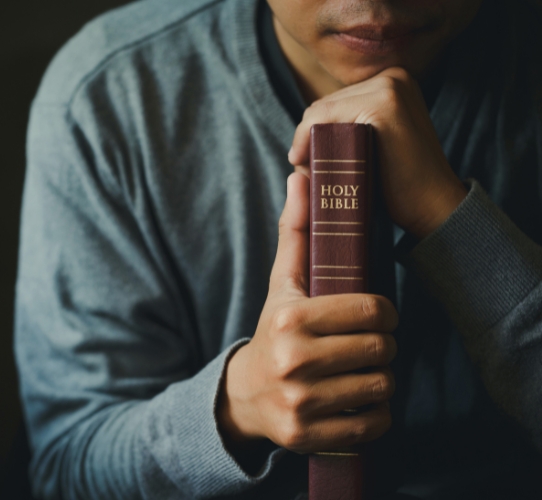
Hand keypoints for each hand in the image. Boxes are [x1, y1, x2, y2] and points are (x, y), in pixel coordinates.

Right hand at [218, 173, 397, 454]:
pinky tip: (359, 400)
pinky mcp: (308, 436)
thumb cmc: (275, 330)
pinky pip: (372, 425)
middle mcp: (293, 362)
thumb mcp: (283, 283)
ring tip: (365, 369)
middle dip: (384, 346)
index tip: (378, 315)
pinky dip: (376, 414)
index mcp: (290, 318)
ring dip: (382, 379)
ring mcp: (300, 403)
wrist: (246, 394)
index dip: (385, 312)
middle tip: (373, 344)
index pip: (372, 312)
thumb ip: (296, 231)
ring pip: (382, 387)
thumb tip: (301, 176)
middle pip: (382, 350)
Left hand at [288, 67, 466, 238]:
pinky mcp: (383, 104)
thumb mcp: (370, 147)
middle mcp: (393, 77)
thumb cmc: (398, 185)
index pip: (333, 102)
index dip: (312, 135)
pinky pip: (322, 118)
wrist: (434, 207)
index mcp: (392, 82)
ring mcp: (390, 87)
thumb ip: (345, 131)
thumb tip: (298, 140)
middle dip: (309, 139)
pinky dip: (307, 142)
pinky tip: (308, 166)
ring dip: (306, 143)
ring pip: (320, 112)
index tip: (305, 164)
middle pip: (324, 105)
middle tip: (306, 172)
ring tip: (310, 174)